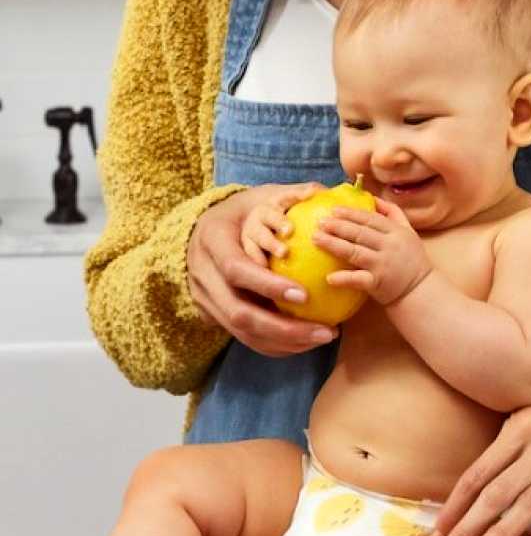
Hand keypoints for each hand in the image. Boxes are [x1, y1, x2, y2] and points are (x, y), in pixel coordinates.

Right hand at [187, 183, 337, 356]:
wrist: (199, 233)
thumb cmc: (239, 212)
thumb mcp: (255, 198)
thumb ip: (286, 196)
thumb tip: (325, 190)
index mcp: (211, 242)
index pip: (236, 269)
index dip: (268, 286)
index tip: (305, 294)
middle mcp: (203, 276)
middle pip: (239, 313)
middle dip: (284, 328)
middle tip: (326, 330)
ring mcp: (205, 300)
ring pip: (243, 332)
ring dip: (285, 342)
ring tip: (323, 337)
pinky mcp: (213, 316)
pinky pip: (246, 338)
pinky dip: (277, 345)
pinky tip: (307, 342)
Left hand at [312, 197, 431, 305]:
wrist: (420, 290)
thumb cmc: (411, 260)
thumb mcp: (408, 232)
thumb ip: (392, 213)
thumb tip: (372, 197)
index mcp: (396, 232)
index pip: (370, 219)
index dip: (351, 213)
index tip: (333, 209)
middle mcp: (390, 246)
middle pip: (360, 233)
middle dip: (338, 226)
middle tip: (319, 222)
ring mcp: (383, 265)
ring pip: (355, 252)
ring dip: (334, 245)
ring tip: (316, 239)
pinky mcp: (378, 283)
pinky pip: (358, 280)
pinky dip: (344, 278)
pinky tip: (329, 277)